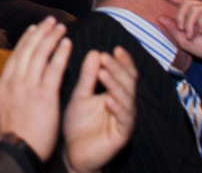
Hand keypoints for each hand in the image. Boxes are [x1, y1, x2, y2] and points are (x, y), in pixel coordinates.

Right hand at [0, 17, 71, 161]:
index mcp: (5, 82)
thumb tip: (16, 78)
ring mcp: (29, 86)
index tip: (34, 29)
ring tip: (60, 27)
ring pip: (40, 54)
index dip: (26, 39)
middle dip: (40, 32)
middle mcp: (15, 80)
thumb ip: (11, 88)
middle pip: (28, 49)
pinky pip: (53, 68)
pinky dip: (60, 54)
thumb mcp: (5, 105)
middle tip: (50, 21)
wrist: (16, 148)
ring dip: (51, 37)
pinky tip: (67, 44)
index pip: (16, 54)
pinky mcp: (44, 95)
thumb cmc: (14, 133)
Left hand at [63, 47, 137, 172]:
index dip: (122, 62)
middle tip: (106, 56)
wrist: (73, 152)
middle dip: (118, 69)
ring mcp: (124, 120)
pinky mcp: (121, 136)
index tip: (116, 49)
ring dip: (116, 85)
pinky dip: (117, 109)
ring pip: (127, 100)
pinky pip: (124, 120)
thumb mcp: (81, 94)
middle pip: (128, 84)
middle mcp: (124, 105)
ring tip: (104, 73)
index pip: (124, 74)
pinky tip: (109, 100)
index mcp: (115, 93)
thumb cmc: (78, 123)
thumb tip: (95, 52)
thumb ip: (88, 76)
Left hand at [158, 0, 201, 81]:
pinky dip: (200, 22)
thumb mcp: (183, 39)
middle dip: (180, 16)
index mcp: (195, 14)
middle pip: (186, 2)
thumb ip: (173, 28)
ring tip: (191, 34)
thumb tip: (160, 17)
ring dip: (189, 22)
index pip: (182, 1)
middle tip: (180, 29)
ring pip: (194, 7)